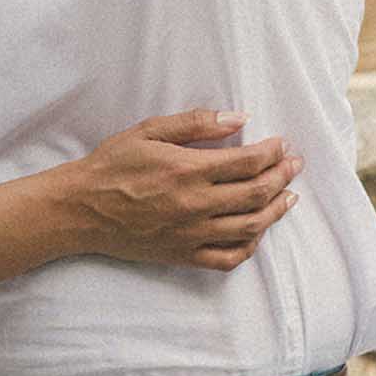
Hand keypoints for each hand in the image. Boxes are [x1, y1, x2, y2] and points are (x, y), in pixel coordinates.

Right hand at [69, 108, 301, 271]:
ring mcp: (191, 233)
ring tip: (288, 197)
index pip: (248, 162)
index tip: (282, 144)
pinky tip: (257, 232)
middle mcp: (195, 204)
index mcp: (188, 170)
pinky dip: (249, 246)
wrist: (81, 208)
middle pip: (256, 193)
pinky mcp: (184, 255)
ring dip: (276, 210)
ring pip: (250, 227)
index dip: (272, 152)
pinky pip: (228, 257)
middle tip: (294, 165)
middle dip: (282, 177)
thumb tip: (238, 118)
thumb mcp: (149, 131)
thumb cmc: (112, 165)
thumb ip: (195, 124)